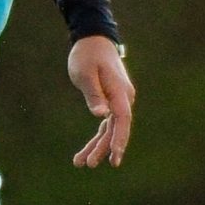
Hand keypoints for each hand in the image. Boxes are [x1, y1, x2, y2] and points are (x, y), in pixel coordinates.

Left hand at [68, 35, 133, 167]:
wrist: (94, 39)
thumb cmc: (87, 55)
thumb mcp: (85, 73)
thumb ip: (94, 95)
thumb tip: (102, 116)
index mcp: (119, 92)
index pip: (123, 120)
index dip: (120, 140)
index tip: (114, 157)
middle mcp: (123, 98)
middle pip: (116, 129)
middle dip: (103, 148)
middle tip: (88, 164)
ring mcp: (119, 100)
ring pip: (110, 129)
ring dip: (98, 146)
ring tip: (81, 163)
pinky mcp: (112, 101)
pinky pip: (106, 123)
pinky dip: (98, 137)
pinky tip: (87, 150)